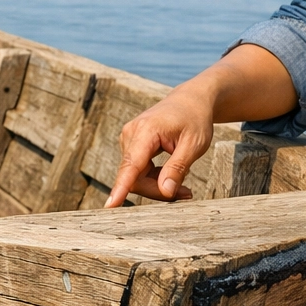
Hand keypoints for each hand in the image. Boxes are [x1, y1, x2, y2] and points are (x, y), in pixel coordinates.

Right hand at [106, 44, 298, 207]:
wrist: (190, 100)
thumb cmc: (195, 119)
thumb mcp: (194, 145)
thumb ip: (178, 168)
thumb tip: (165, 191)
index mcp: (147, 131)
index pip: (131, 165)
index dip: (121, 188)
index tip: (110, 205)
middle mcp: (131, 134)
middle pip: (134, 177)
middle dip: (157, 190)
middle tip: (186, 194)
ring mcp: (129, 139)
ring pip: (135, 177)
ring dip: (157, 186)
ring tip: (183, 186)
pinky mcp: (131, 146)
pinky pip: (137, 172)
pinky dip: (155, 178)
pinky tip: (171, 175)